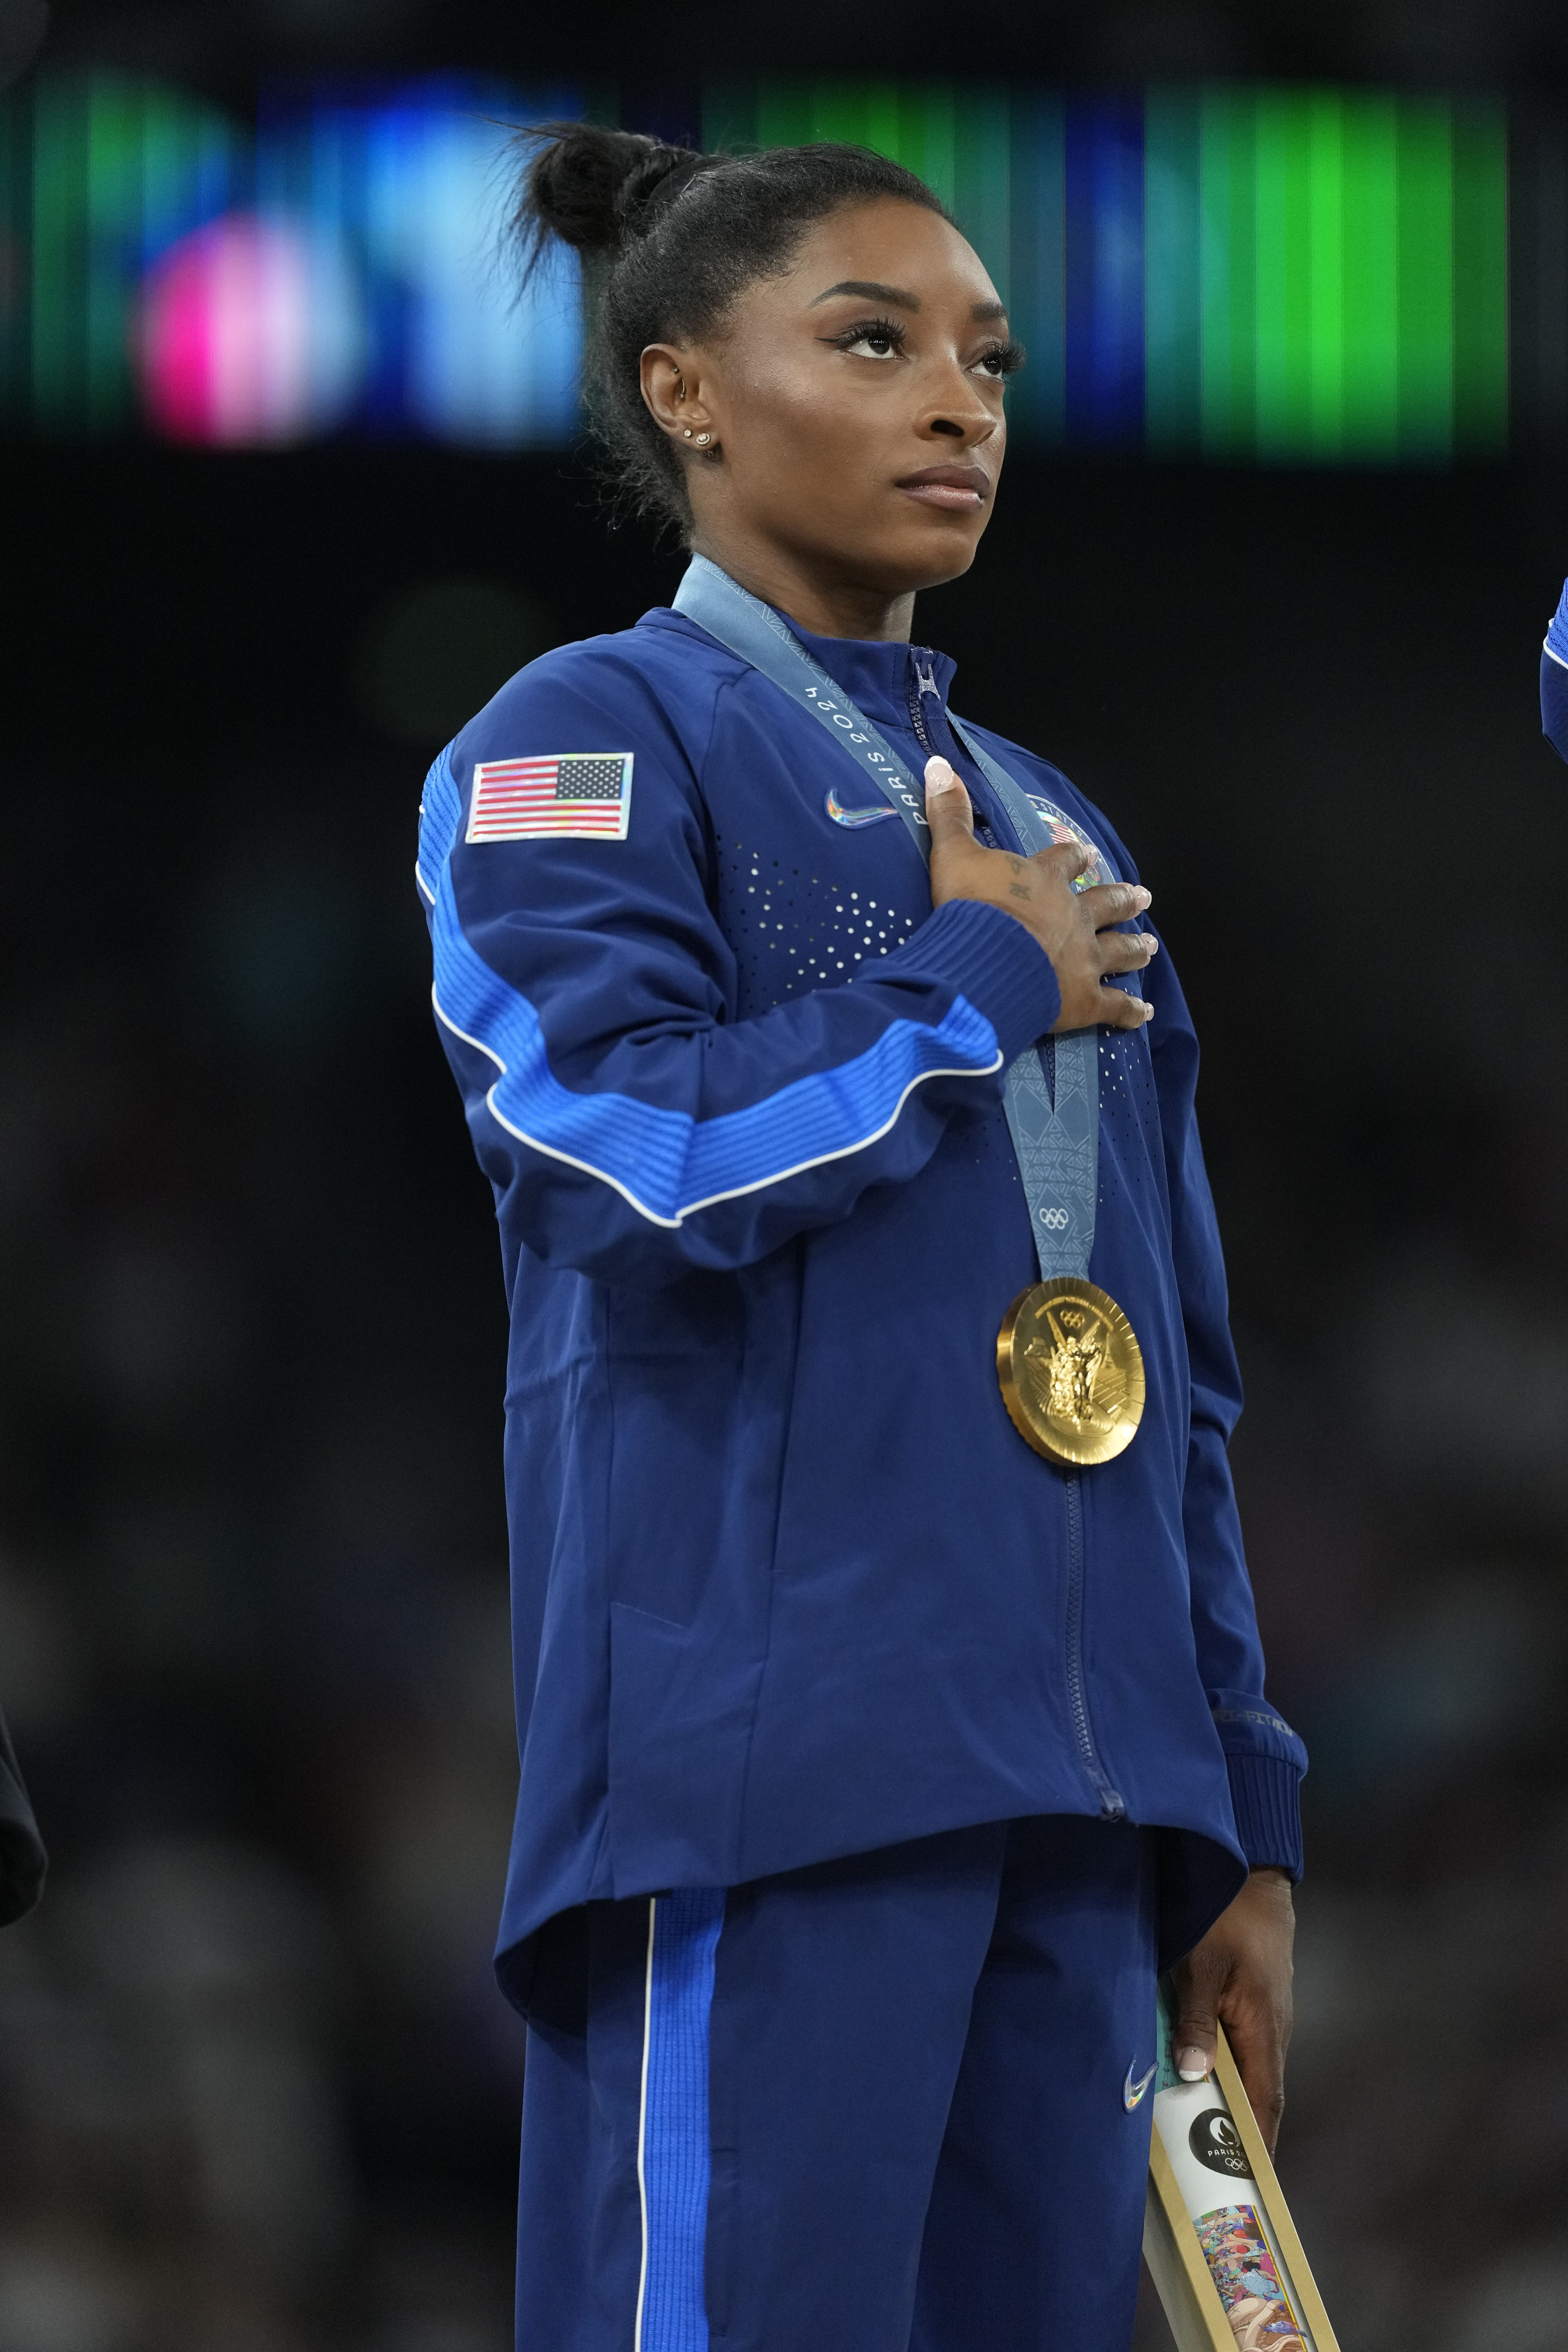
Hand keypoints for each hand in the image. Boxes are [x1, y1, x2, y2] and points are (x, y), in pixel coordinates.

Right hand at [923, 756, 1155, 1032]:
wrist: (988, 957)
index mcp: (1045, 882)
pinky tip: (1144, 1014)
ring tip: (1150, 947)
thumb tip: (939, 765)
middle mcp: (1073, 916)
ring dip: (1134, 948)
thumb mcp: (953, 854)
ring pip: (1118, 951)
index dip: (1075, 857)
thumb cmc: (970, 906)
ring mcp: (1084, 959)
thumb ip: (950, 814)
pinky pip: (1114, 1007)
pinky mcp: (1084, 1000)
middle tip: (1142, 896)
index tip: (1088, 854)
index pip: (1064, 862)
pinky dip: (1130, 1012)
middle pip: (1105, 904)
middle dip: (1123, 899)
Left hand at [1170, 1867, 1294, 2154]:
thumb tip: (1193, 2076)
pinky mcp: (1248, 1999)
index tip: (1244, 2179)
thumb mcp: (1203, 1966)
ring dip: (1222, 2098)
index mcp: (1265, 2029)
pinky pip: (1234, 2046)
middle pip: (1255, 2092)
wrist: (1251, 1876)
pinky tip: (1191, 2076)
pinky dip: (1217, 2068)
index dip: (1256, 2141)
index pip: (1265, 2101)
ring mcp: (1261, 2015)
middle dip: (1234, 2129)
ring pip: (1243, 2068)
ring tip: (1193, 2133)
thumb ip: (1197, 2021)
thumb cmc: (1227, 1918)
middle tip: (1207, 2166)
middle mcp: (1270, 2030)